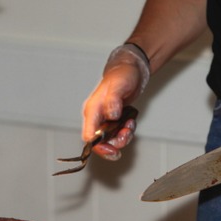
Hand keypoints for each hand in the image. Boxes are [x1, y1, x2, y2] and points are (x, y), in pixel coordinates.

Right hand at [81, 45, 147, 159]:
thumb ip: (113, 100)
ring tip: (130, 125)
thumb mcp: (118, 85)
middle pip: (100, 142)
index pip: (89, 136)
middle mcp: (96, 117)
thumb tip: (111, 115)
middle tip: (126, 135)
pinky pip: (118, 133)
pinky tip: (130, 121)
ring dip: (123, 137)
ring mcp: (105, 120)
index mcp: (92, 110)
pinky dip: (126, 131)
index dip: (99, 147)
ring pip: (111, 140)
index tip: (112, 150)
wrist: (131, 70)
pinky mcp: (113, 121)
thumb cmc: (122, 75)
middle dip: (115, 143)